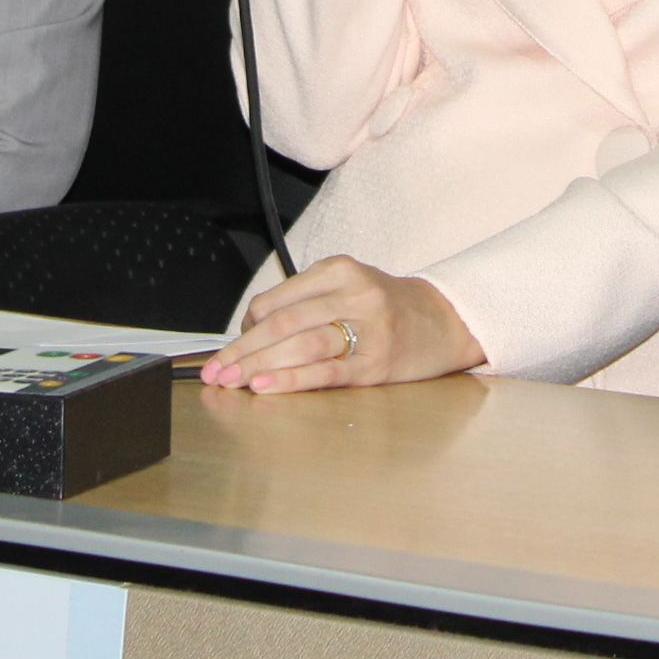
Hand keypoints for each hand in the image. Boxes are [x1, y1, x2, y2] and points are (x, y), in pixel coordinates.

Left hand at [202, 255, 483, 394]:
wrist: (445, 321)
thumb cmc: (386, 308)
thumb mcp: (348, 287)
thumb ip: (306, 303)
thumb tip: (250, 335)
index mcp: (339, 270)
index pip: (277, 300)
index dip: (244, 328)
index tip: (225, 350)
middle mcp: (353, 294)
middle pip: (282, 323)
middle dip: (241, 350)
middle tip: (214, 372)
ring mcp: (367, 329)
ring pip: (300, 345)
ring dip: (258, 367)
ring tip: (231, 382)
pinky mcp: (376, 364)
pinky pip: (325, 372)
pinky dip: (291, 380)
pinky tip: (266, 388)